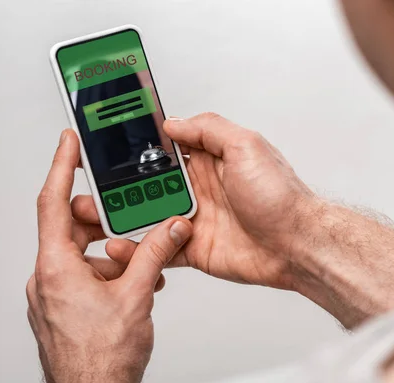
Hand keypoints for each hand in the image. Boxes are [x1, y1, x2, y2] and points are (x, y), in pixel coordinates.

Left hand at [26, 130, 191, 382]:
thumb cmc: (101, 361)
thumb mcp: (136, 297)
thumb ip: (155, 255)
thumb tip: (170, 228)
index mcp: (56, 268)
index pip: (53, 203)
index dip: (61, 166)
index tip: (68, 142)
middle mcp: (48, 279)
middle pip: (74, 230)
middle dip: (105, 221)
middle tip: (128, 211)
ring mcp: (54, 296)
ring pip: (84, 256)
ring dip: (114, 253)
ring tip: (143, 261)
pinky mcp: (64, 309)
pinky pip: (85, 278)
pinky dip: (110, 273)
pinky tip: (136, 284)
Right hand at [72, 114, 393, 329]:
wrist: (296, 245)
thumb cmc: (280, 196)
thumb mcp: (245, 147)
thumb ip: (208, 130)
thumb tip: (173, 123)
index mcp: (209, 160)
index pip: (166, 149)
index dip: (140, 147)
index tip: (112, 145)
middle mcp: (199, 188)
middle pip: (150, 184)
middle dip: (123, 185)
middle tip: (97, 187)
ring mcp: (194, 219)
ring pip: (149, 216)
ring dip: (125, 216)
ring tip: (97, 216)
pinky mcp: (193, 248)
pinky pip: (159, 248)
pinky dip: (139, 249)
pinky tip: (122, 247)